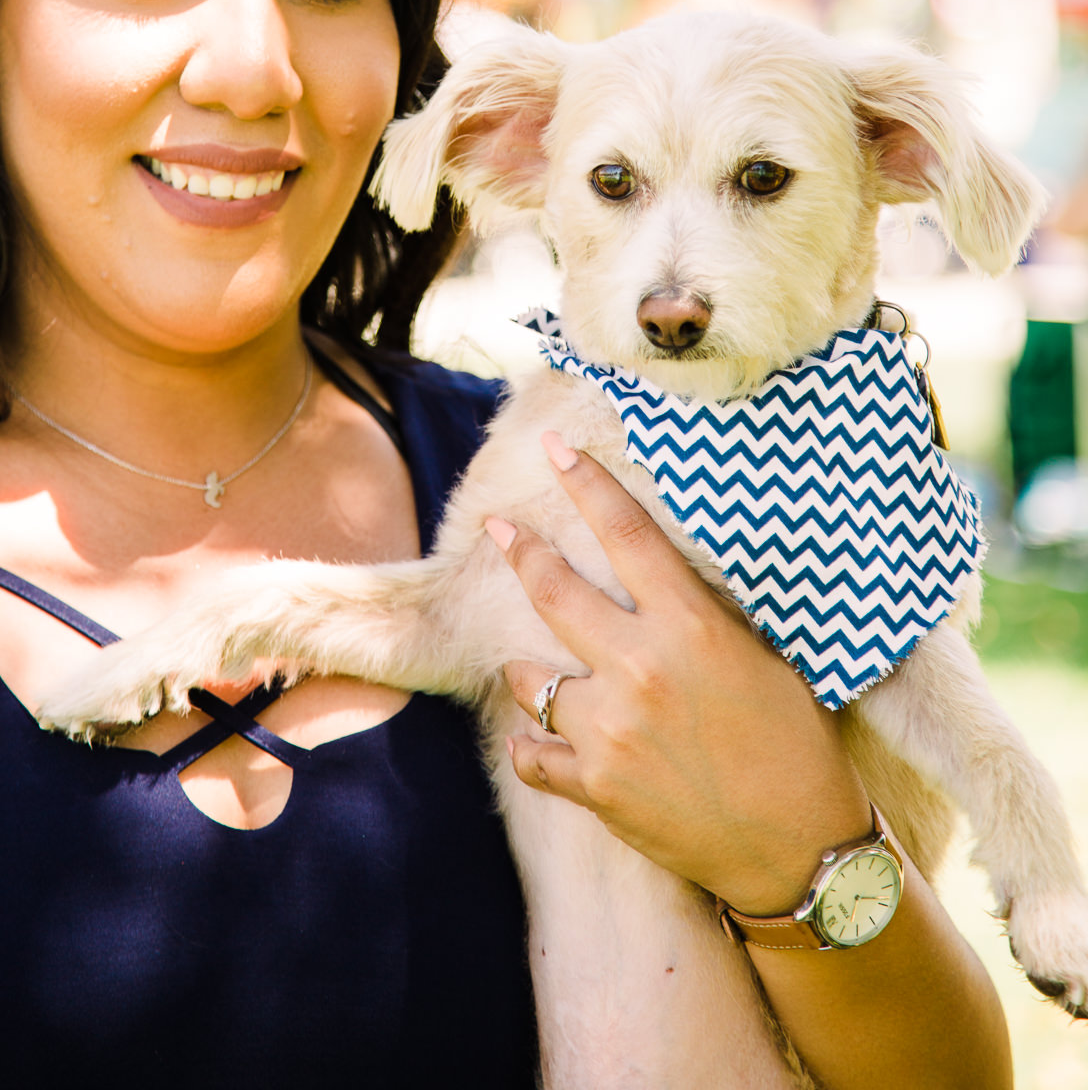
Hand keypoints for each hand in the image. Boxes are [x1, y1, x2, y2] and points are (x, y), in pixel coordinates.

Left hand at [490, 432, 870, 914]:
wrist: (799, 848)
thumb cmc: (794, 743)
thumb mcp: (762, 657)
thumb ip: (702, 614)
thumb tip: (658, 569)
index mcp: (690, 628)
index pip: (626, 533)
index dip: (585, 482)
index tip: (553, 449)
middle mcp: (640, 670)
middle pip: (553, 590)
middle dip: (519, 551)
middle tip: (498, 529)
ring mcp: (609, 731)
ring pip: (530, 677)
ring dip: (530, 667)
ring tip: (537, 665)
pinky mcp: (595, 787)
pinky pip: (531, 753)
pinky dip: (530, 744)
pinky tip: (534, 737)